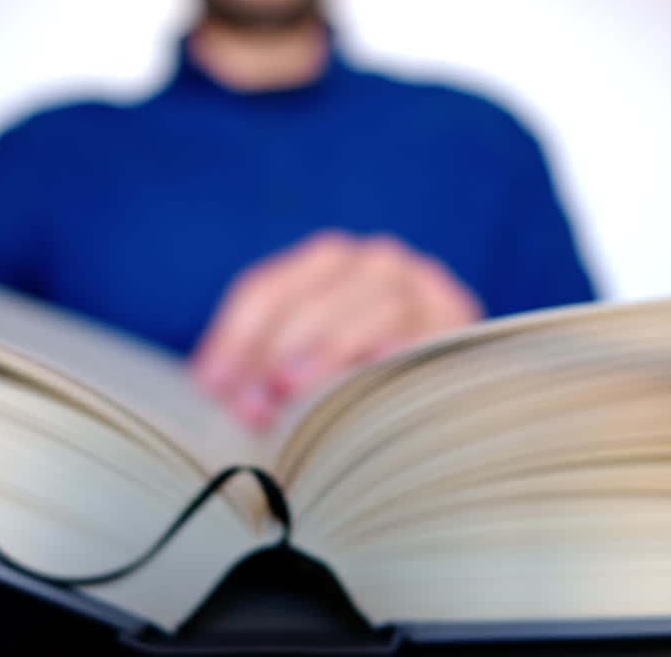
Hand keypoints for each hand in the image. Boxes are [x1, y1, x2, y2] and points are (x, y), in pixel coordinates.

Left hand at [191, 230, 481, 429]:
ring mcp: (424, 286)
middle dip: (273, 352)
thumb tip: (209, 387)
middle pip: (314, 297)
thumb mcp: (306, 366)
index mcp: (326, 263)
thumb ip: (261, 364)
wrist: (461, 408)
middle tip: (248, 408)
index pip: (266, 290)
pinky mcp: (460, 321)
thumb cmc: (362, 385)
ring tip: (291, 395)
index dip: (233, 339)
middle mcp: (376, 262)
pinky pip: (422, 330)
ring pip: (369, 305)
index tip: (210, 388)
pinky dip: (389, 352)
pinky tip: (364, 381)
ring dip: (325, 352)